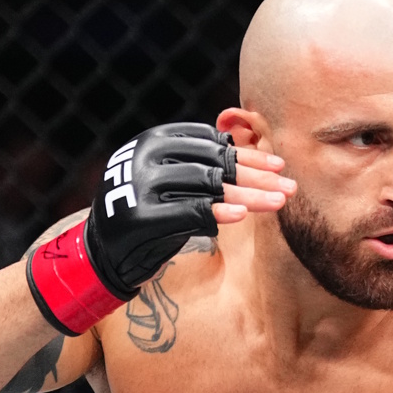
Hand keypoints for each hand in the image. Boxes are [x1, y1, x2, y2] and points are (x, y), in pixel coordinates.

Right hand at [28, 123, 292, 333]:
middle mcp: (144, 157)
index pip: (210, 144)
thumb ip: (203, 165)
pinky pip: (190, 212)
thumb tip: (257, 153)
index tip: (278, 165)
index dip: (247, 154)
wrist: (103, 252)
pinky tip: (242, 215)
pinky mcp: (141, 215)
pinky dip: (219, 212)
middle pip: (214, 165)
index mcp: (153, 140)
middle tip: (290, 187)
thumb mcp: (171, 181)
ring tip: (280, 201)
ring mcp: (140, 184)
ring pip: (208, 186)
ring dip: (250, 195)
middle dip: (257, 176)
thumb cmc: (149, 214)